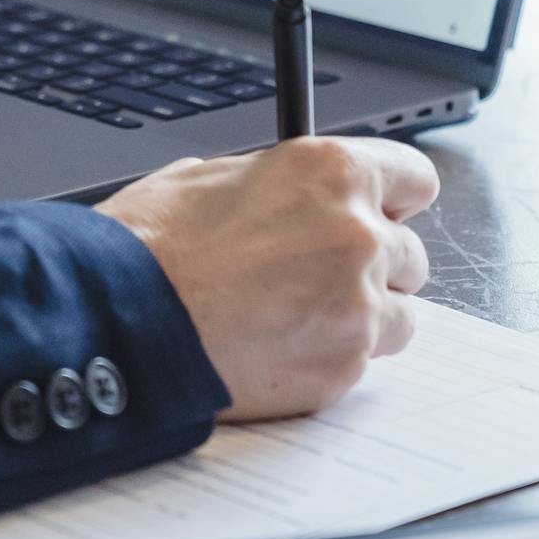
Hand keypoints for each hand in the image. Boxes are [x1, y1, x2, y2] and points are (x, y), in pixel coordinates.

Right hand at [97, 136, 438, 420]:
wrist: (123, 320)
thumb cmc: (152, 244)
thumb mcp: (210, 175)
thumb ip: (279, 184)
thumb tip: (296, 195)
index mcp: (330, 171)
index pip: (416, 177)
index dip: (392, 197)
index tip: (382, 210)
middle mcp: (358, 234)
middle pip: (410, 254)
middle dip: (371, 263)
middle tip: (314, 270)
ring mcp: (357, 307)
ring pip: (398, 316)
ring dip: (360, 315)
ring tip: (296, 314)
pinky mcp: (344, 367)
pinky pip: (362, 362)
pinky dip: (331, 356)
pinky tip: (279, 344)